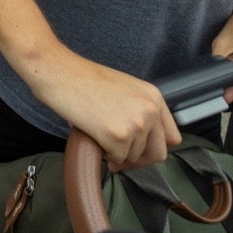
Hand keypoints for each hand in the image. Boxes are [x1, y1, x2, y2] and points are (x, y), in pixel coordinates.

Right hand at [29, 52, 179, 170]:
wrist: (59, 73)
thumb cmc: (84, 79)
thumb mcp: (124, 89)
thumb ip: (140, 110)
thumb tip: (144, 140)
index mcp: (154, 97)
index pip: (172, 137)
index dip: (154, 146)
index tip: (140, 150)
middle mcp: (150, 110)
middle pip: (158, 153)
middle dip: (138, 159)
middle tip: (120, 157)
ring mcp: (135, 124)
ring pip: (134, 158)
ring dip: (117, 154)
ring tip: (100, 137)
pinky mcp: (117, 137)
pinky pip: (117, 158)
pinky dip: (104, 154)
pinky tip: (94, 137)